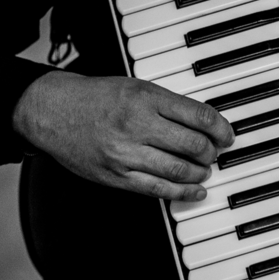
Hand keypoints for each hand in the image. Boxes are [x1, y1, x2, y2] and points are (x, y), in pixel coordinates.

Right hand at [12, 71, 233, 201]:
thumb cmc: (95, 97)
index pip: (199, 116)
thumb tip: (205, 125)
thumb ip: (168, 104)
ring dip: (200, 173)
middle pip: (193, 145)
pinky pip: (157, 189)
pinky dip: (182, 193)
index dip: (221, 129)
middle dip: (211, 152)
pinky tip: (195, 191)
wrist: (52, 110)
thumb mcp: (136, 87)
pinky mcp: (116, 176)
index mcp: (146, 98)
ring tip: (204, 170)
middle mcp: (137, 124)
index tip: (226, 135)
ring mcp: (126, 153)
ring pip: (179, 170)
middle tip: (214, 153)